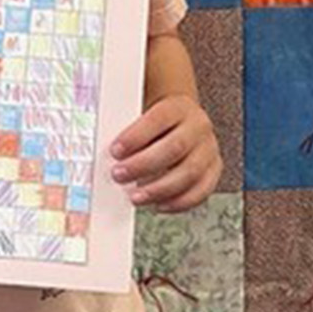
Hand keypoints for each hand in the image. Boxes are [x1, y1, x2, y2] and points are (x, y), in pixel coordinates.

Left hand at [108, 95, 220, 212]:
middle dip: (143, 165)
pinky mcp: (213, 170)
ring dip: (159, 189)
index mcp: (178, 107)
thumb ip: (125, 125)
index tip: (115, 151)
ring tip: (135, 197)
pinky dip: (179, 202)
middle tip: (119, 175)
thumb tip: (100, 145)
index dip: (136, 136)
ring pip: (189, 172)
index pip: (158, 119)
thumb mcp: (141, 112)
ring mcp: (208, 149)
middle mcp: (198, 126)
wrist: (180, 120)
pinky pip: (201, 191)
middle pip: (175, 147)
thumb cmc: (154, 122)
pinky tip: (158, 204)